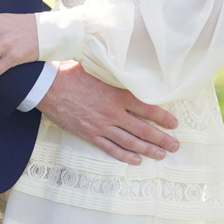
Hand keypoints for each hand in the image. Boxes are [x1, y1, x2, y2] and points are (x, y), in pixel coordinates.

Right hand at [38, 62, 179, 164]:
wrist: (47, 86)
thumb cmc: (71, 72)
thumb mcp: (98, 67)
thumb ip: (116, 71)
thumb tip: (129, 63)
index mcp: (117, 94)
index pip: (148, 108)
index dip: (163, 117)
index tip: (174, 123)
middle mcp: (112, 113)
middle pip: (143, 129)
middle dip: (162, 138)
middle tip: (175, 145)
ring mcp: (101, 126)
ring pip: (130, 142)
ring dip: (148, 149)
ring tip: (162, 154)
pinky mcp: (89, 134)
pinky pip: (110, 148)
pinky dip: (124, 156)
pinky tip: (136, 160)